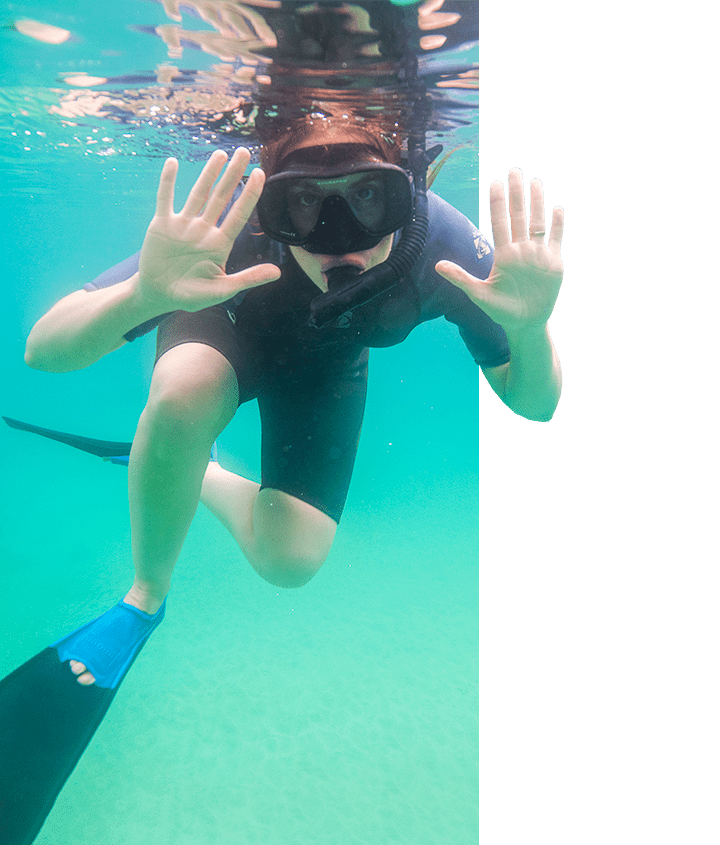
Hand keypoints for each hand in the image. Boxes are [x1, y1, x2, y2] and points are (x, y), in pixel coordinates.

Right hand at [136, 147, 280, 312]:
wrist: (159, 296)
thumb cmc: (191, 296)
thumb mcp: (222, 290)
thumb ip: (248, 279)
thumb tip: (277, 273)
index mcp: (220, 244)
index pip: (239, 214)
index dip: (250, 194)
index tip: (260, 173)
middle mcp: (204, 230)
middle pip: (221, 197)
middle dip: (233, 174)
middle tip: (243, 151)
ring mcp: (183, 225)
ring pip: (198, 194)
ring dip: (208, 173)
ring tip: (220, 154)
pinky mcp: (162, 225)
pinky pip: (165, 199)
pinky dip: (168, 182)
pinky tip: (173, 162)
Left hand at [436, 168, 563, 332]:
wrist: (525, 324)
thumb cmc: (501, 310)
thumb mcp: (478, 294)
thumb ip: (460, 278)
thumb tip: (436, 266)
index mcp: (503, 254)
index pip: (499, 222)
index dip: (497, 203)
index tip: (494, 183)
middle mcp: (521, 250)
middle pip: (519, 215)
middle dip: (517, 193)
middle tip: (514, 170)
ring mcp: (538, 255)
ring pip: (538, 222)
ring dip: (538, 202)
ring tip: (536, 182)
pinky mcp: (554, 263)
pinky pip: (556, 239)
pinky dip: (558, 225)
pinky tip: (558, 209)